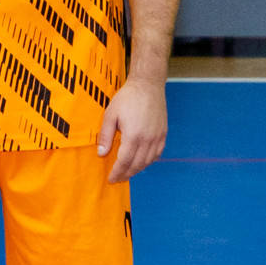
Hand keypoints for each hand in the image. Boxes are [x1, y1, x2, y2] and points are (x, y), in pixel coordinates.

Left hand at [96, 68, 167, 183]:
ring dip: (137, 170)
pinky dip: (148, 161)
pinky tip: (141, 162)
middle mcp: (147, 139)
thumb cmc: (127, 98)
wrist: (148, 85)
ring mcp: (157, 137)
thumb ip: (106, 136)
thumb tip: (101, 153)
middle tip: (118, 179)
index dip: (117, 172)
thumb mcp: (110, 114)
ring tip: (127, 173)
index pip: (124, 161)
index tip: (111, 179)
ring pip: (148, 161)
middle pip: (137, 165)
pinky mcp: (163, 133)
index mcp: (133, 135)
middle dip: (126, 174)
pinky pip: (157, 154)